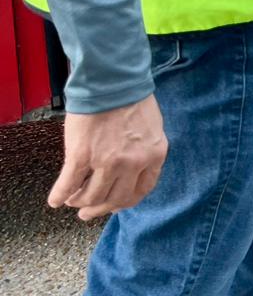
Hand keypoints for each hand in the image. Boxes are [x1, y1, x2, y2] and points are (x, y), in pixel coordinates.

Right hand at [49, 95, 167, 220]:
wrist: (112, 81)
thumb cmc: (132, 99)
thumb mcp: (151, 128)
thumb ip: (144, 150)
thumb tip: (129, 171)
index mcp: (155, 155)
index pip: (142, 190)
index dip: (126, 201)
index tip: (115, 205)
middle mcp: (133, 163)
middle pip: (117, 198)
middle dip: (101, 208)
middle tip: (88, 213)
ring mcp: (108, 162)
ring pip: (93, 195)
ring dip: (80, 202)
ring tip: (73, 202)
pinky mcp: (82, 156)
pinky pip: (69, 184)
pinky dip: (60, 195)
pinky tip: (55, 200)